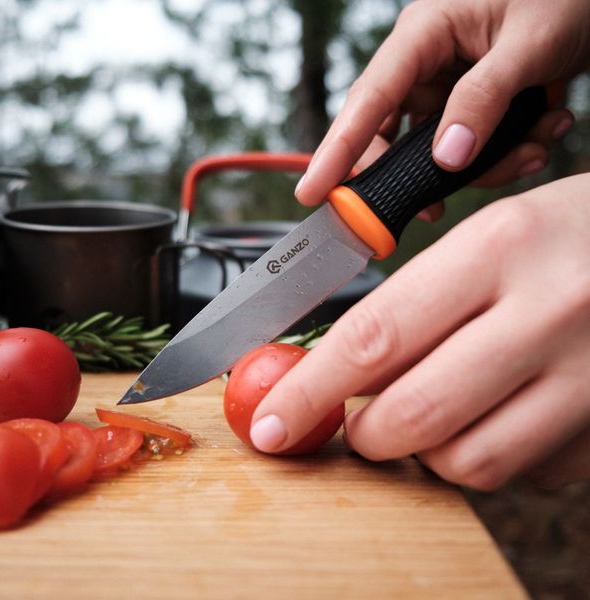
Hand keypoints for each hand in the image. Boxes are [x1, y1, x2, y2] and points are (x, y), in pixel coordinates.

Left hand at [250, 174, 589, 489]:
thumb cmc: (563, 235)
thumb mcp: (484, 239)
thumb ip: (413, 306)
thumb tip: (339, 371)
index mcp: (498, 249)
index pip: (375, 336)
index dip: (311, 389)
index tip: (273, 423)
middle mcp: (548, 314)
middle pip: (414, 414)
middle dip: (364, 433)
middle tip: (356, 421)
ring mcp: (588, 377)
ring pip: (466, 462)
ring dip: (425, 451)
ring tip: (431, 412)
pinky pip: (521, 473)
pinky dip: (484, 456)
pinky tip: (490, 417)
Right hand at [295, 0, 589, 217]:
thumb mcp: (529, 42)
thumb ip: (485, 99)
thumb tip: (445, 159)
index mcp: (423, 35)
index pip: (366, 101)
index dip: (335, 151)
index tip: (312, 193)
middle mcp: (423, 66)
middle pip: (389, 138)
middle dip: (415, 176)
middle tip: (433, 208)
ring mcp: (444, 90)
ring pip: (434, 155)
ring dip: (483, 166)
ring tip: (534, 144)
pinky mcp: (466, 109)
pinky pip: (466, 152)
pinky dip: (501, 158)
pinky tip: (541, 133)